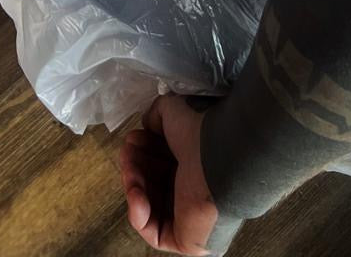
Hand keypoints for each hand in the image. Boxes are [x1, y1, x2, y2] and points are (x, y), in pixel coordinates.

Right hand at [120, 95, 242, 255]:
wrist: (221, 155)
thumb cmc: (203, 132)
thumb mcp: (173, 110)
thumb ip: (156, 117)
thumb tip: (146, 125)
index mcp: (193, 162)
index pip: (158, 162)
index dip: (141, 150)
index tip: (133, 138)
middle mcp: (192, 188)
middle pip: (150, 182)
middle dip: (134, 166)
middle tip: (128, 152)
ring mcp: (189, 215)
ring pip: (148, 206)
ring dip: (133, 187)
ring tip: (130, 171)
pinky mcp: (186, 239)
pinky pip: (154, 232)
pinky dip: (138, 214)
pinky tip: (136, 195)